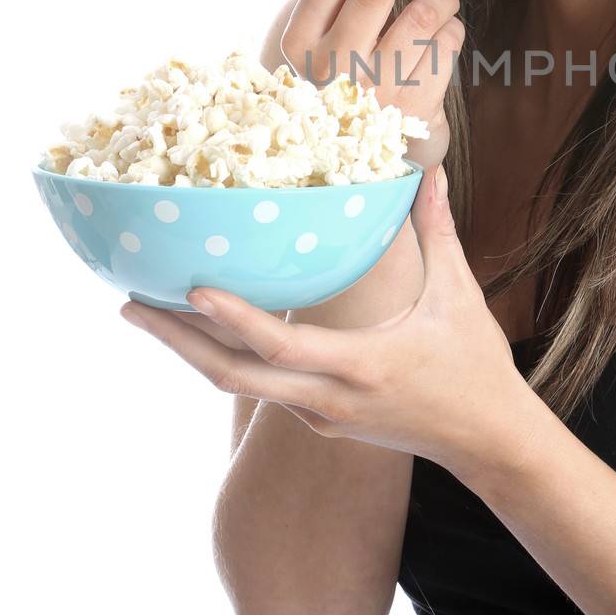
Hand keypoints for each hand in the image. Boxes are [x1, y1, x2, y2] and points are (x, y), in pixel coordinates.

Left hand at [119, 163, 536, 478]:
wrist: (487, 441)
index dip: (233, 318)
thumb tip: (428, 173)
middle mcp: (329, 399)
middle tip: (128, 305)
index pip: (281, 347)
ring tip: (149, 311)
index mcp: (361, 367)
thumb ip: (437, 232)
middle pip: (233, 377)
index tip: (190, 287)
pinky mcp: (321, 422)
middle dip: (176, 341)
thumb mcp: (458, 295)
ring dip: (193, 350)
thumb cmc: (475, 366)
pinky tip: (208, 331)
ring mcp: (320, 416)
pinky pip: (262, 388)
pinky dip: (229, 357)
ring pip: (240, 386)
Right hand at [280, 0, 463, 171]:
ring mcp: (371, 93)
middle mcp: (330, 67)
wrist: (361, 161)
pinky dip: (453, 31)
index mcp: (299, 39)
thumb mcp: (323, 39)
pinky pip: (446, 48)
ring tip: (444, 0)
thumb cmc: (346, 81)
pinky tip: (445, 37)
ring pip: (421, 16)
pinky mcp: (411, 113)